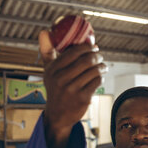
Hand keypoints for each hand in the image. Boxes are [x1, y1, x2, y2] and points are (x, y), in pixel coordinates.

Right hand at [39, 30, 105, 147]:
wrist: (58, 115)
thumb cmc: (55, 88)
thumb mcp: (48, 71)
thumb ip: (47, 52)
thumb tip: (44, 31)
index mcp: (53, 70)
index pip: (73, 52)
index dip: (87, 47)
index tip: (93, 46)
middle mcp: (61, 79)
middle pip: (86, 60)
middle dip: (97, 55)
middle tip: (100, 55)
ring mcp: (72, 89)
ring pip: (94, 70)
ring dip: (102, 66)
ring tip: (103, 66)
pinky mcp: (83, 98)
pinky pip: (97, 82)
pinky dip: (101, 77)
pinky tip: (100, 76)